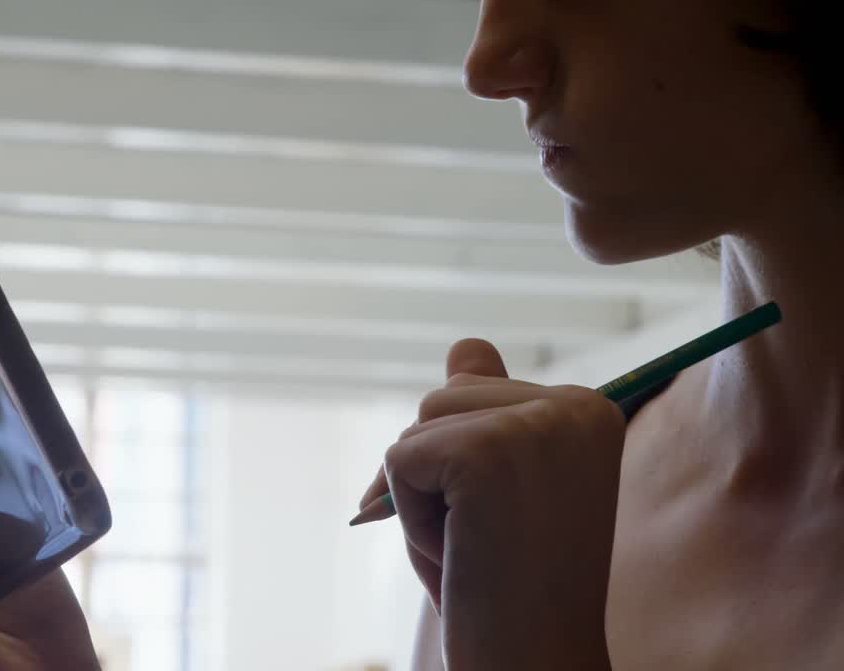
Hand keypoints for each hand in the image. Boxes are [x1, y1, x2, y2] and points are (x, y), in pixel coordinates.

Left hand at [359, 339, 622, 670]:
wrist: (535, 659)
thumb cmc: (512, 584)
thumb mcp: (496, 486)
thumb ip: (486, 411)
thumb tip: (466, 346)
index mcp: (588, 408)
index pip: (473, 386)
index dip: (458, 463)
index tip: (507, 521)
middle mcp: (572, 404)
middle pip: (440, 398)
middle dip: (436, 475)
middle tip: (488, 538)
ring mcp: (531, 425)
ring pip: (417, 427)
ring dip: (422, 496)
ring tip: (476, 545)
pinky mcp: (482, 452)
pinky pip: (397, 461)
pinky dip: (408, 517)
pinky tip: (459, 553)